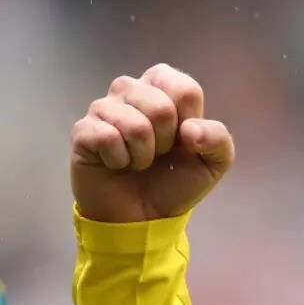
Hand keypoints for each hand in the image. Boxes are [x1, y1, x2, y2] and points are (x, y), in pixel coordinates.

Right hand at [70, 63, 233, 222]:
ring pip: (134, 123)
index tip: (184, 140)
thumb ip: (218, 139)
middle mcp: (132, 90)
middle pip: (160, 105)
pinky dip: (120, 160)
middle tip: (159, 153)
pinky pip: (107, 138)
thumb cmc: (176, 180)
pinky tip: (117, 164)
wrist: (144, 216)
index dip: (189, 122)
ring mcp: (104, 108)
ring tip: (139, 160)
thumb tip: (191, 129)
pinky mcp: (83, 130)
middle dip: (167, 141)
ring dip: (144, 154)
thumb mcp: (214, 162)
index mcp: (165, 88)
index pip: (185, 89)